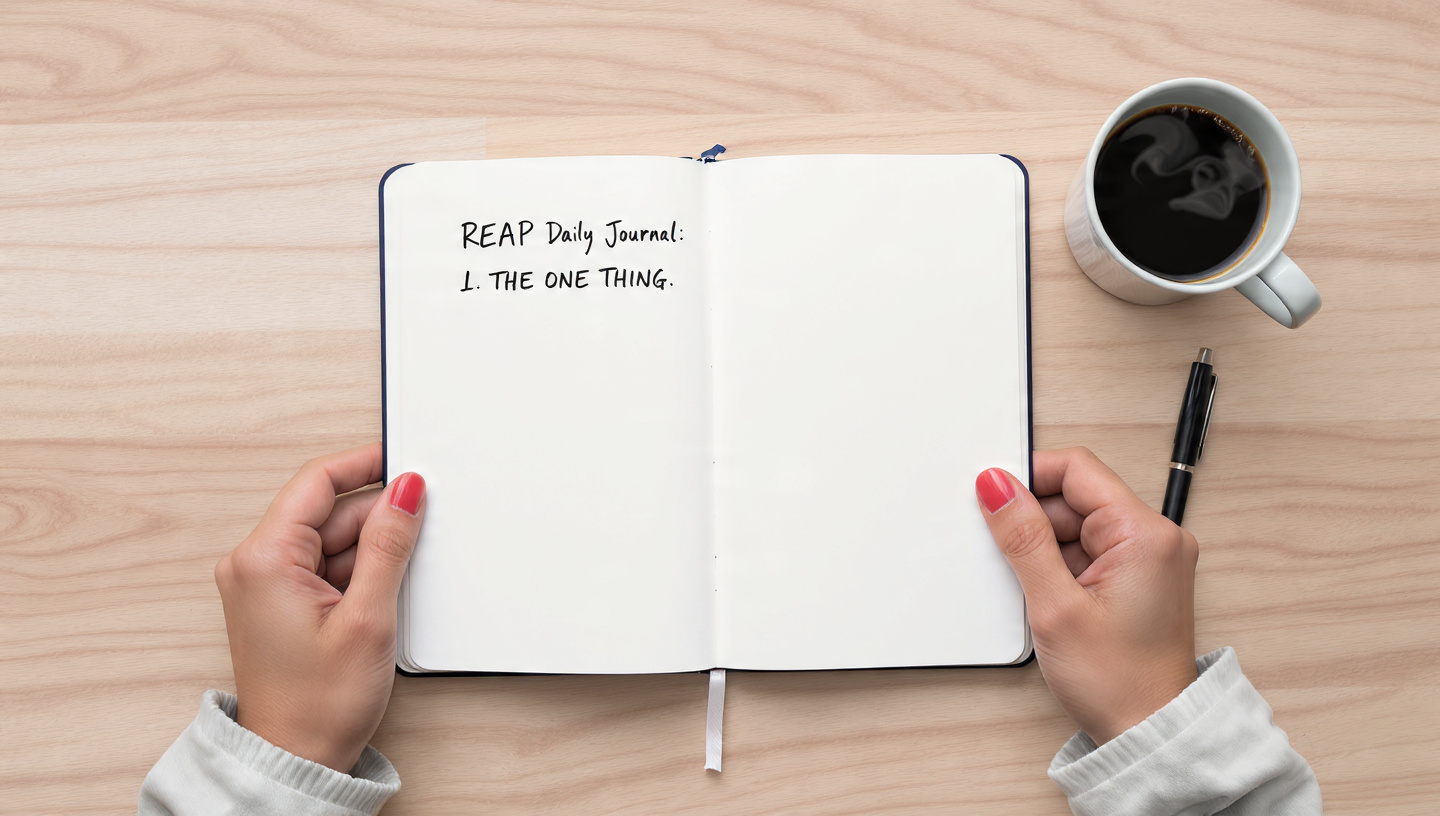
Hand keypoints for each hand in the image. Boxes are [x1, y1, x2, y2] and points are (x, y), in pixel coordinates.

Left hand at [215, 443, 425, 770]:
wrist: (297, 758)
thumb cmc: (318, 705)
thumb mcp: (368, 617)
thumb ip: (389, 544)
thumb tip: (405, 491)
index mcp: (262, 559)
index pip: (317, 482)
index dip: (366, 464)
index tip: (405, 463)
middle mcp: (253, 564)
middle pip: (327, 510)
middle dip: (376, 519)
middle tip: (417, 537)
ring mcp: (263, 583)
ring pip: (331, 538)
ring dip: (370, 551)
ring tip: (391, 592)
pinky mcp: (278, 601)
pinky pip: (325, 564)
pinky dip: (358, 572)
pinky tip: (378, 600)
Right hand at [975, 447, 1197, 743]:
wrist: (1149, 735)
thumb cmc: (1118, 683)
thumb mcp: (1055, 606)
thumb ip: (1023, 537)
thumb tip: (997, 486)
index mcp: (1146, 535)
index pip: (1077, 469)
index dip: (1029, 476)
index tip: (993, 498)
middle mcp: (1155, 539)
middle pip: (1074, 497)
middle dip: (1033, 522)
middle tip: (1011, 562)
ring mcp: (1147, 559)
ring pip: (1075, 526)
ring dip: (1044, 550)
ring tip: (1038, 594)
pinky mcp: (1135, 579)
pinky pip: (1085, 551)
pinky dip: (1058, 568)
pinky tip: (1049, 599)